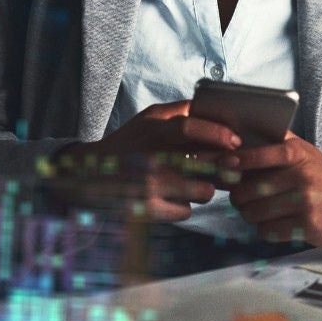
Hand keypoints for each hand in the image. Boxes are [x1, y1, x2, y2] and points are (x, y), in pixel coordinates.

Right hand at [51, 101, 240, 220]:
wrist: (88, 177)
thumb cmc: (127, 144)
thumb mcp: (148, 119)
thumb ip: (180, 111)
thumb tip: (215, 109)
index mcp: (151, 131)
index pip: (189, 127)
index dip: (217, 133)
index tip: (234, 141)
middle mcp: (150, 158)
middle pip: (205, 164)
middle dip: (225, 168)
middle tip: (230, 168)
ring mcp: (150, 187)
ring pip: (203, 192)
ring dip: (205, 188)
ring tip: (192, 183)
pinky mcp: (149, 210)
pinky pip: (188, 211)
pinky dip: (185, 206)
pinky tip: (173, 198)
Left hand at [223, 133, 321, 248]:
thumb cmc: (320, 180)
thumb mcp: (304, 154)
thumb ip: (278, 144)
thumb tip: (239, 138)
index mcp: (298, 154)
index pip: (262, 154)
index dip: (239, 161)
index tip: (224, 165)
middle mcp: (303, 175)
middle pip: (251, 188)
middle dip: (238, 196)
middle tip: (238, 198)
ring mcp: (306, 201)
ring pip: (256, 212)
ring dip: (249, 215)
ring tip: (254, 212)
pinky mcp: (307, 225)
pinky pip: (268, 230)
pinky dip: (264, 230)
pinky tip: (272, 224)